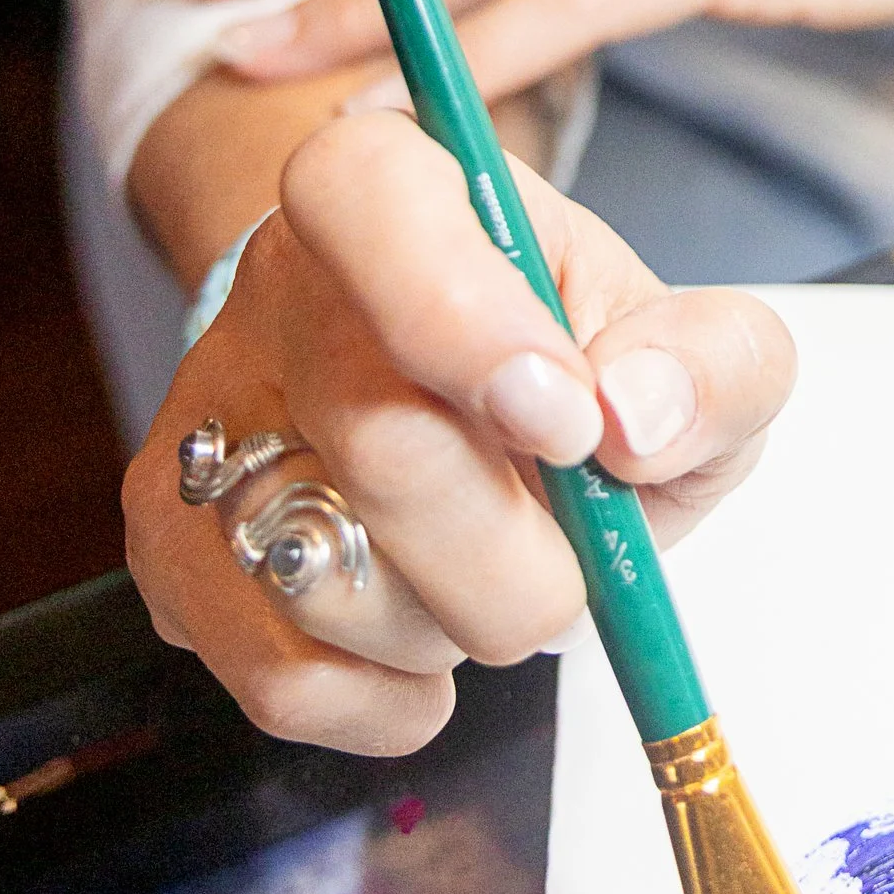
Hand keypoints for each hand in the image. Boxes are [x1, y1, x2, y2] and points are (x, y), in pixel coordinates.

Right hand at [124, 110, 793, 754]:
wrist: (483, 424)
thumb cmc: (584, 373)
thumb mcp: (698, 349)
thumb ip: (714, 365)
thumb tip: (637, 415)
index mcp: (396, 195)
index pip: (368, 203)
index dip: (465, 320)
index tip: (570, 420)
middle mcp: (277, 300)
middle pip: (383, 448)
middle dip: (526, 553)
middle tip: (570, 547)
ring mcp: (208, 433)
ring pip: (332, 585)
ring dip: (461, 625)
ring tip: (490, 570)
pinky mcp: (179, 563)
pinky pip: (291, 679)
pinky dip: (397, 697)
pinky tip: (434, 641)